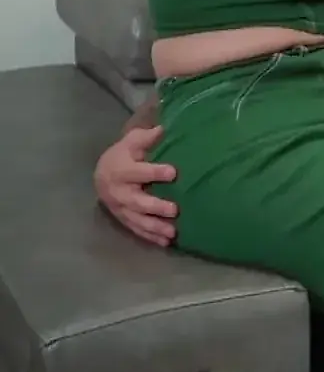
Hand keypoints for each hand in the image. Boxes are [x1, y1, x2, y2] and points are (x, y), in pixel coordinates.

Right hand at [95, 125, 177, 245]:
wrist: (102, 174)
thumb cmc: (124, 154)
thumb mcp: (132, 141)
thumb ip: (146, 137)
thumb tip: (162, 129)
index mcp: (120, 170)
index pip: (138, 172)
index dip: (154, 172)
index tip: (173, 172)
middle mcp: (118, 191)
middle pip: (136, 201)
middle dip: (155, 206)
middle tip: (174, 210)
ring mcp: (120, 208)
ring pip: (137, 219)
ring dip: (154, 227)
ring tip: (173, 232)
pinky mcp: (124, 219)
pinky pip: (136, 229)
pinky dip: (150, 236)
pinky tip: (166, 242)